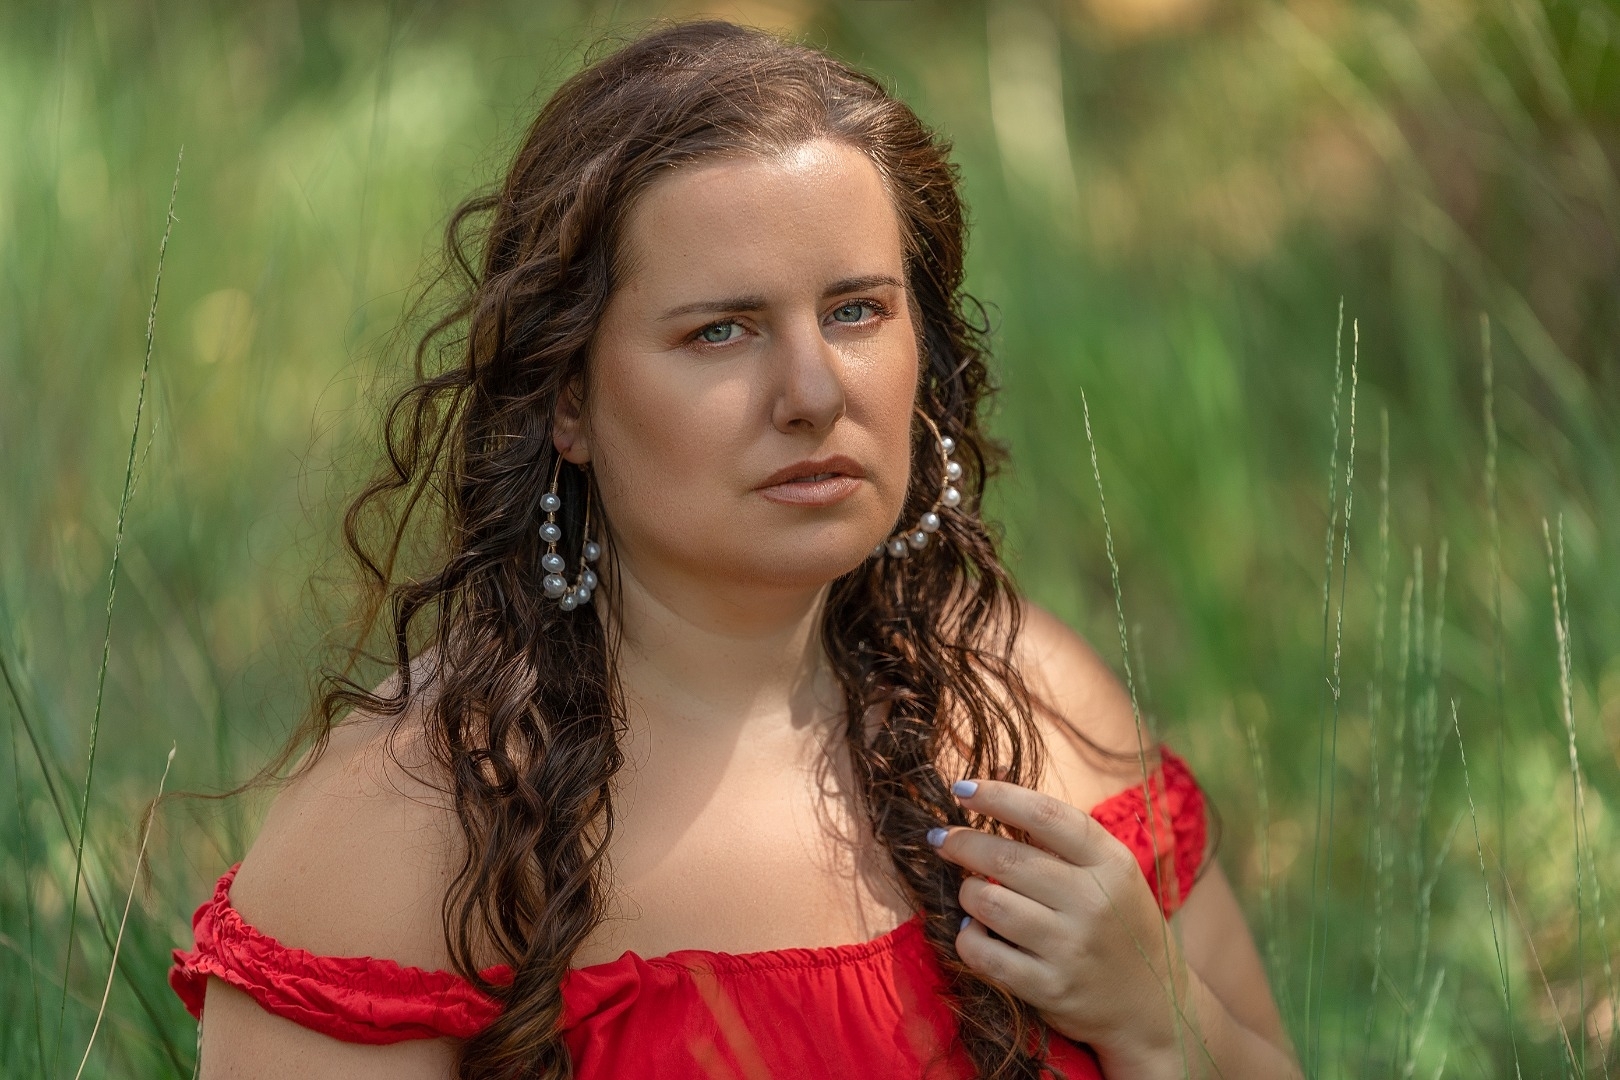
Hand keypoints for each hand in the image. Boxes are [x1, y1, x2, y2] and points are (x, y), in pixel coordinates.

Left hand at [927, 777, 1193, 1073]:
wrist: (1153, 1004)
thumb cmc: (1119, 923)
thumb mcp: (1109, 870)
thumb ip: (1056, 830)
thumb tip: (995, 775)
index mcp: (1112, 863)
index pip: (1046, 815)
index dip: (998, 797)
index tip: (962, 788)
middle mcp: (1094, 902)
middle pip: (1007, 859)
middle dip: (962, 843)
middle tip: (941, 838)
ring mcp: (1071, 948)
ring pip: (988, 902)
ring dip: (967, 892)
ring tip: (970, 890)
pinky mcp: (1049, 988)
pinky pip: (983, 952)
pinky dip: (967, 936)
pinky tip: (973, 928)